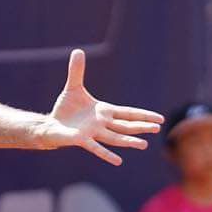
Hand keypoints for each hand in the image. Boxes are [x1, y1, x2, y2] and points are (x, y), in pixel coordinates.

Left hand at [38, 49, 164, 164]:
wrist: (52, 125)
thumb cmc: (65, 109)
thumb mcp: (73, 87)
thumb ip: (77, 71)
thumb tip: (78, 50)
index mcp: (105, 112)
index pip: (128, 113)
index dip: (143, 115)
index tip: (159, 119)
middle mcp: (103, 124)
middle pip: (126, 126)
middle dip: (141, 126)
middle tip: (157, 128)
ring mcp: (94, 133)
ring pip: (115, 137)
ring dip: (129, 141)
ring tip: (144, 145)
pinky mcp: (82, 140)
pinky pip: (97, 148)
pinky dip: (107, 154)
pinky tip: (118, 161)